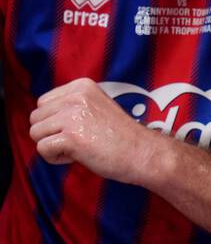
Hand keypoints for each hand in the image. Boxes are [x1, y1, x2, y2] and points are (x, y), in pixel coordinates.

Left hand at [30, 78, 159, 183]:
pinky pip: (42, 149)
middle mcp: (75, 96)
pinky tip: (77, 156)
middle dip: (50, 133)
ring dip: (52, 145)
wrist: (142, 152)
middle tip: (76, 140)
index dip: (55, 121)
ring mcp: (72, 115)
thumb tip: (42, 117)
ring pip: (35, 133)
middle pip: (35, 117)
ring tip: (77, 148)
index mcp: (81, 85)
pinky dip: (55, 158)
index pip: (43, 102)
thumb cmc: (120, 135)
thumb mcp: (96, 105)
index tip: (78, 128)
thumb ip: (71, 105)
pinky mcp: (70, 136)